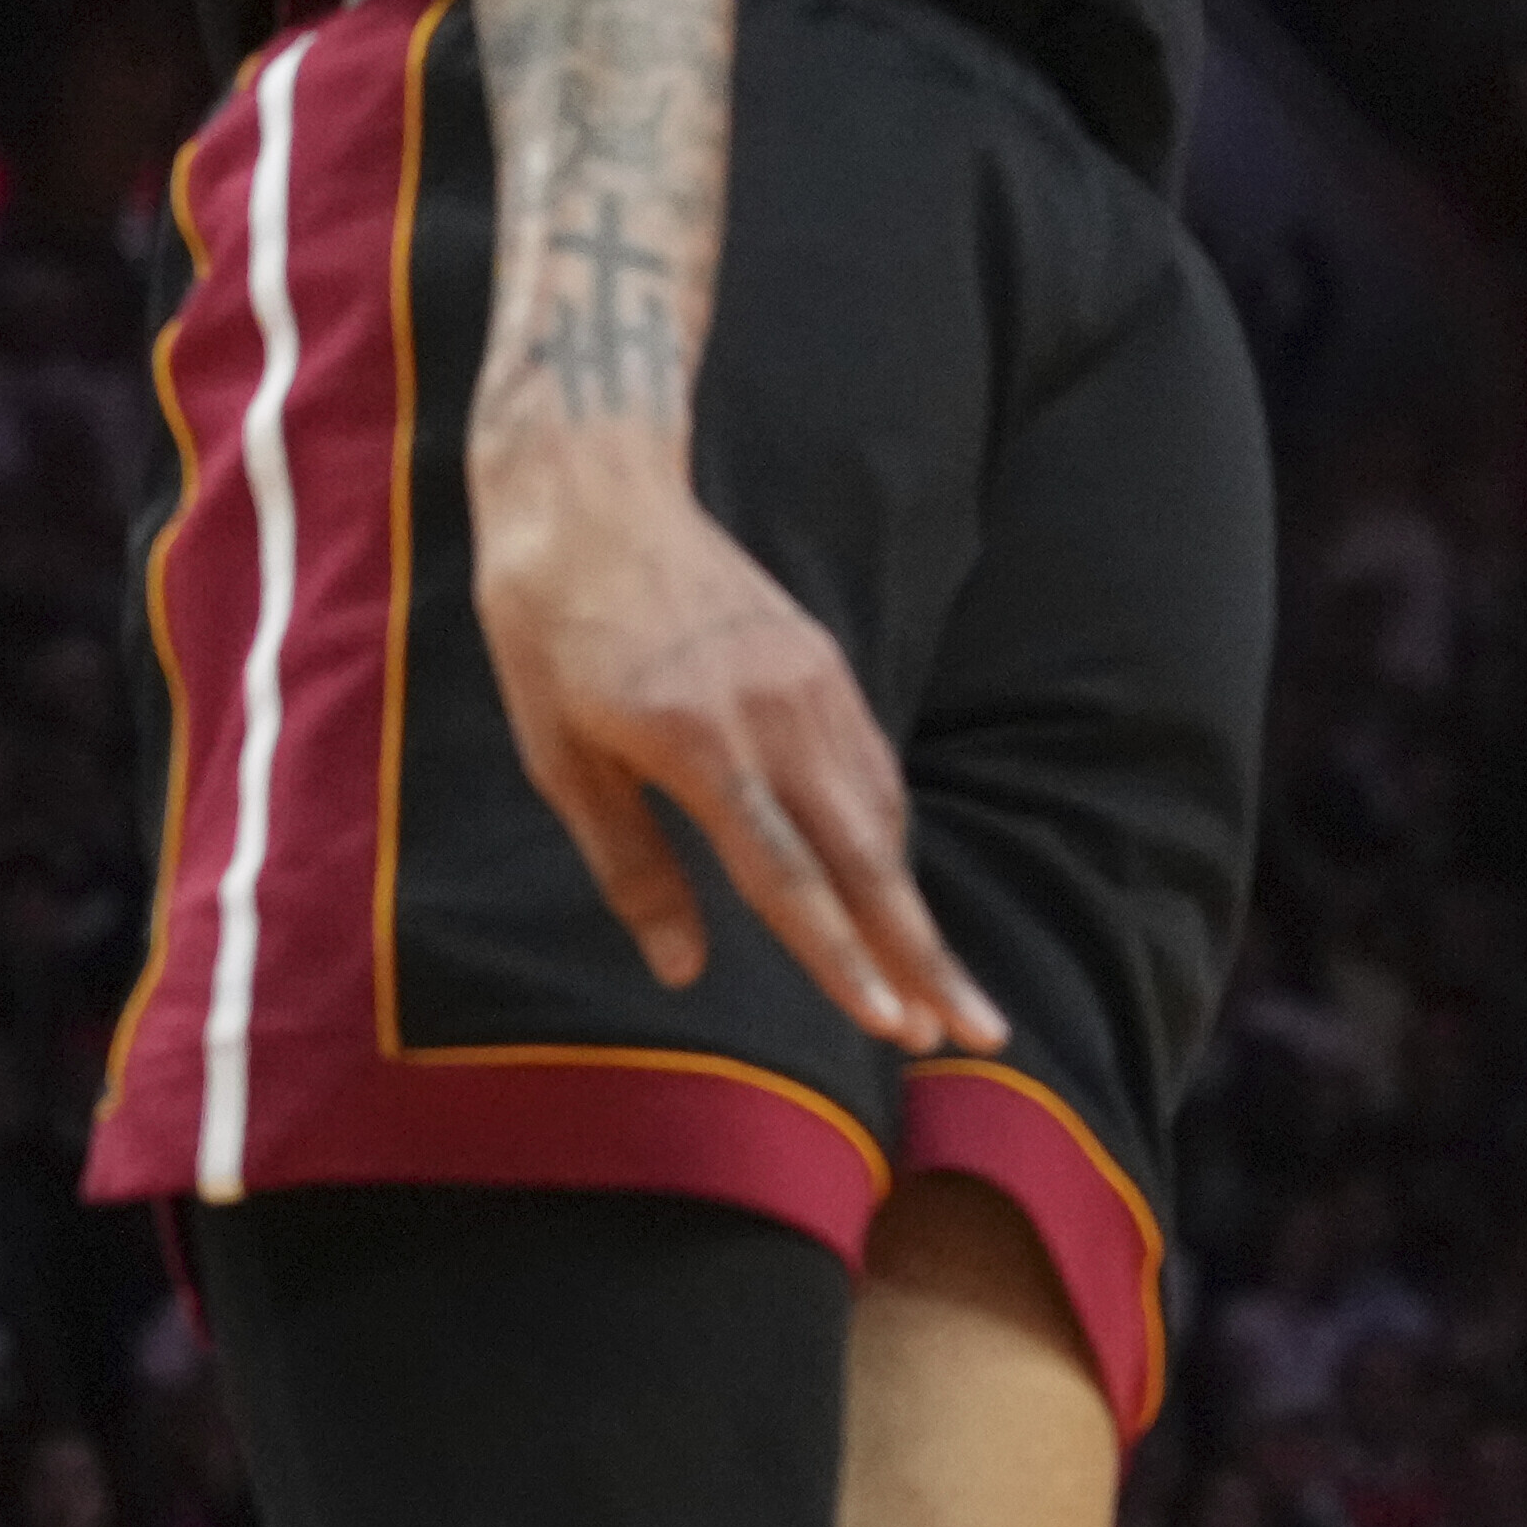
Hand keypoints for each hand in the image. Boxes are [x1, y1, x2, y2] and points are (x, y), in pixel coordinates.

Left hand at [473, 432, 1001, 1052]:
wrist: (594, 495)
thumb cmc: (550, 634)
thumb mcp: (559, 759)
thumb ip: (631, 867)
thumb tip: (682, 969)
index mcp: (700, 746)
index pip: (790, 879)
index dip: (844, 961)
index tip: (893, 1025)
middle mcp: (776, 715)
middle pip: (868, 860)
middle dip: (923, 954)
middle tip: (975, 1031)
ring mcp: (811, 683)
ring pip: (880, 815)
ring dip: (914, 905)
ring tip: (943, 984)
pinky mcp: (823, 661)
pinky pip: (869, 766)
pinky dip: (887, 838)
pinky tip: (891, 886)